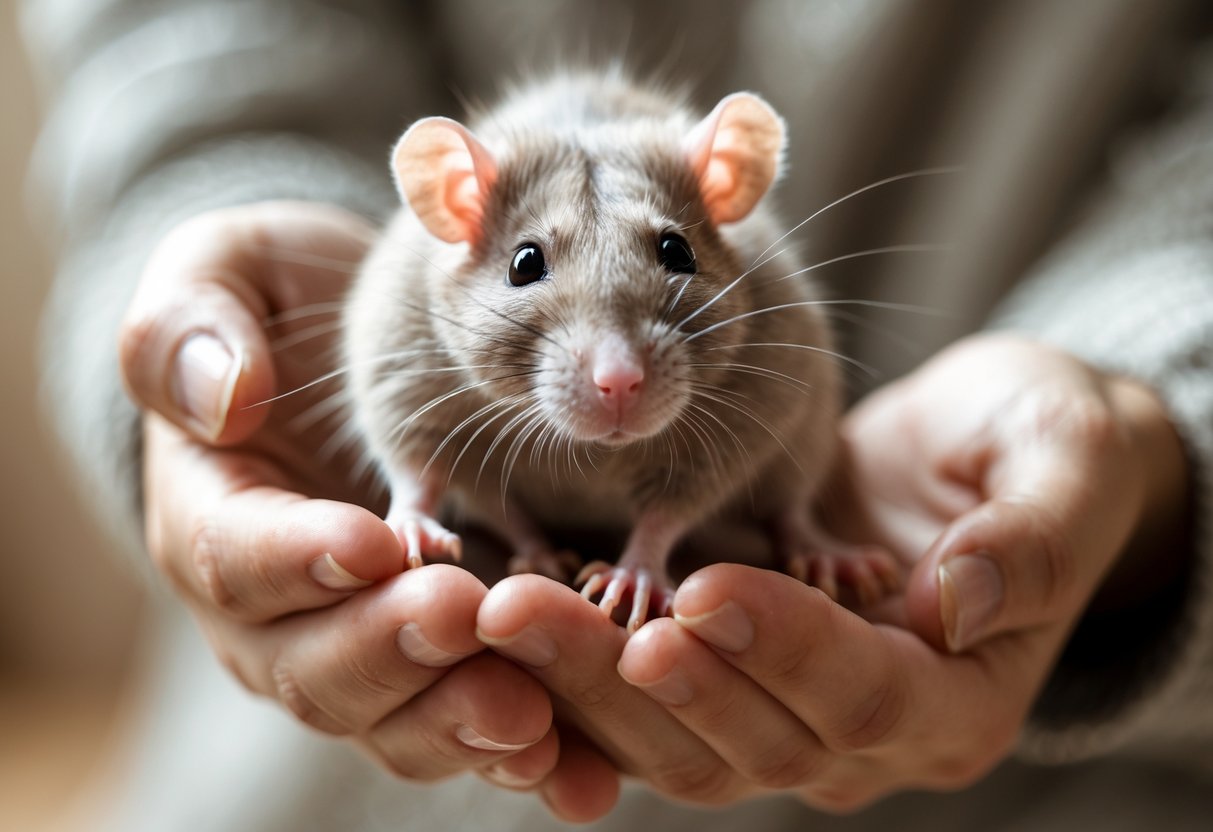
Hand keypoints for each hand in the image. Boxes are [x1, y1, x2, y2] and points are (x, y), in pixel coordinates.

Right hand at [122, 202, 560, 796]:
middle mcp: (280, 611)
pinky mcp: (439, 658)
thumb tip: (224, 400)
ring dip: (460, 721)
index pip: (238, 559)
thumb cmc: (279, 306)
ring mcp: (362, 645)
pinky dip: (520, 747)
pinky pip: (467, 716)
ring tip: (529, 716)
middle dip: (392, 650)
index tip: (372, 541)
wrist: (352, 351)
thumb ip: (192, 326)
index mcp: (215, 519)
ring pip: (396, 715)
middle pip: (316, 665)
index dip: (297, 559)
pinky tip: (578, 764)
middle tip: (464, 617)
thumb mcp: (224, 276)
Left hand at [480, 333, 1188, 810]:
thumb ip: (1031, 538)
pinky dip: (575, 672)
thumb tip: (955, 599)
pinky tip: (511, 617)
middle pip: (740, 739)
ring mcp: (785, 712)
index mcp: (954, 700)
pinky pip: (641, 696)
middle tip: (536, 610)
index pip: (858, 698)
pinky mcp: (727, 672)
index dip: (781, 651)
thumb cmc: (1040, 450)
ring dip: (579, 680)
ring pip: (669, 735)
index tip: (703, 590)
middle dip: (634, 677)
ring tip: (503, 610)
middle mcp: (862, 732)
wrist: (983, 455)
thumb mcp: (1067, 466)